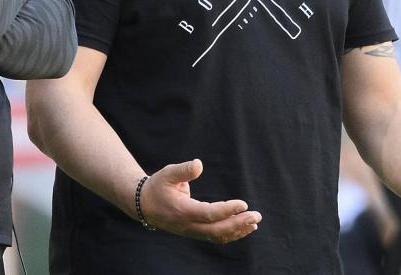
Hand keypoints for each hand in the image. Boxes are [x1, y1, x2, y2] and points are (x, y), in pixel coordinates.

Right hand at [137, 159, 261, 243]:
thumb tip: (199, 164)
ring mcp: (192, 231)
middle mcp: (188, 225)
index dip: (227, 210)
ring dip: (238, 230)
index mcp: (182, 210)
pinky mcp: (195, 232)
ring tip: (254, 222)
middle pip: (217, 230)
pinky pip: (215, 236)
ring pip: (218, 236)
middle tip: (256, 215)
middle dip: (238, 224)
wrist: (144, 205)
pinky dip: (231, 233)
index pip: (208, 214)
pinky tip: (244, 227)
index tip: (243, 204)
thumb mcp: (167, 173)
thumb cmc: (158, 186)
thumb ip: (183, 170)